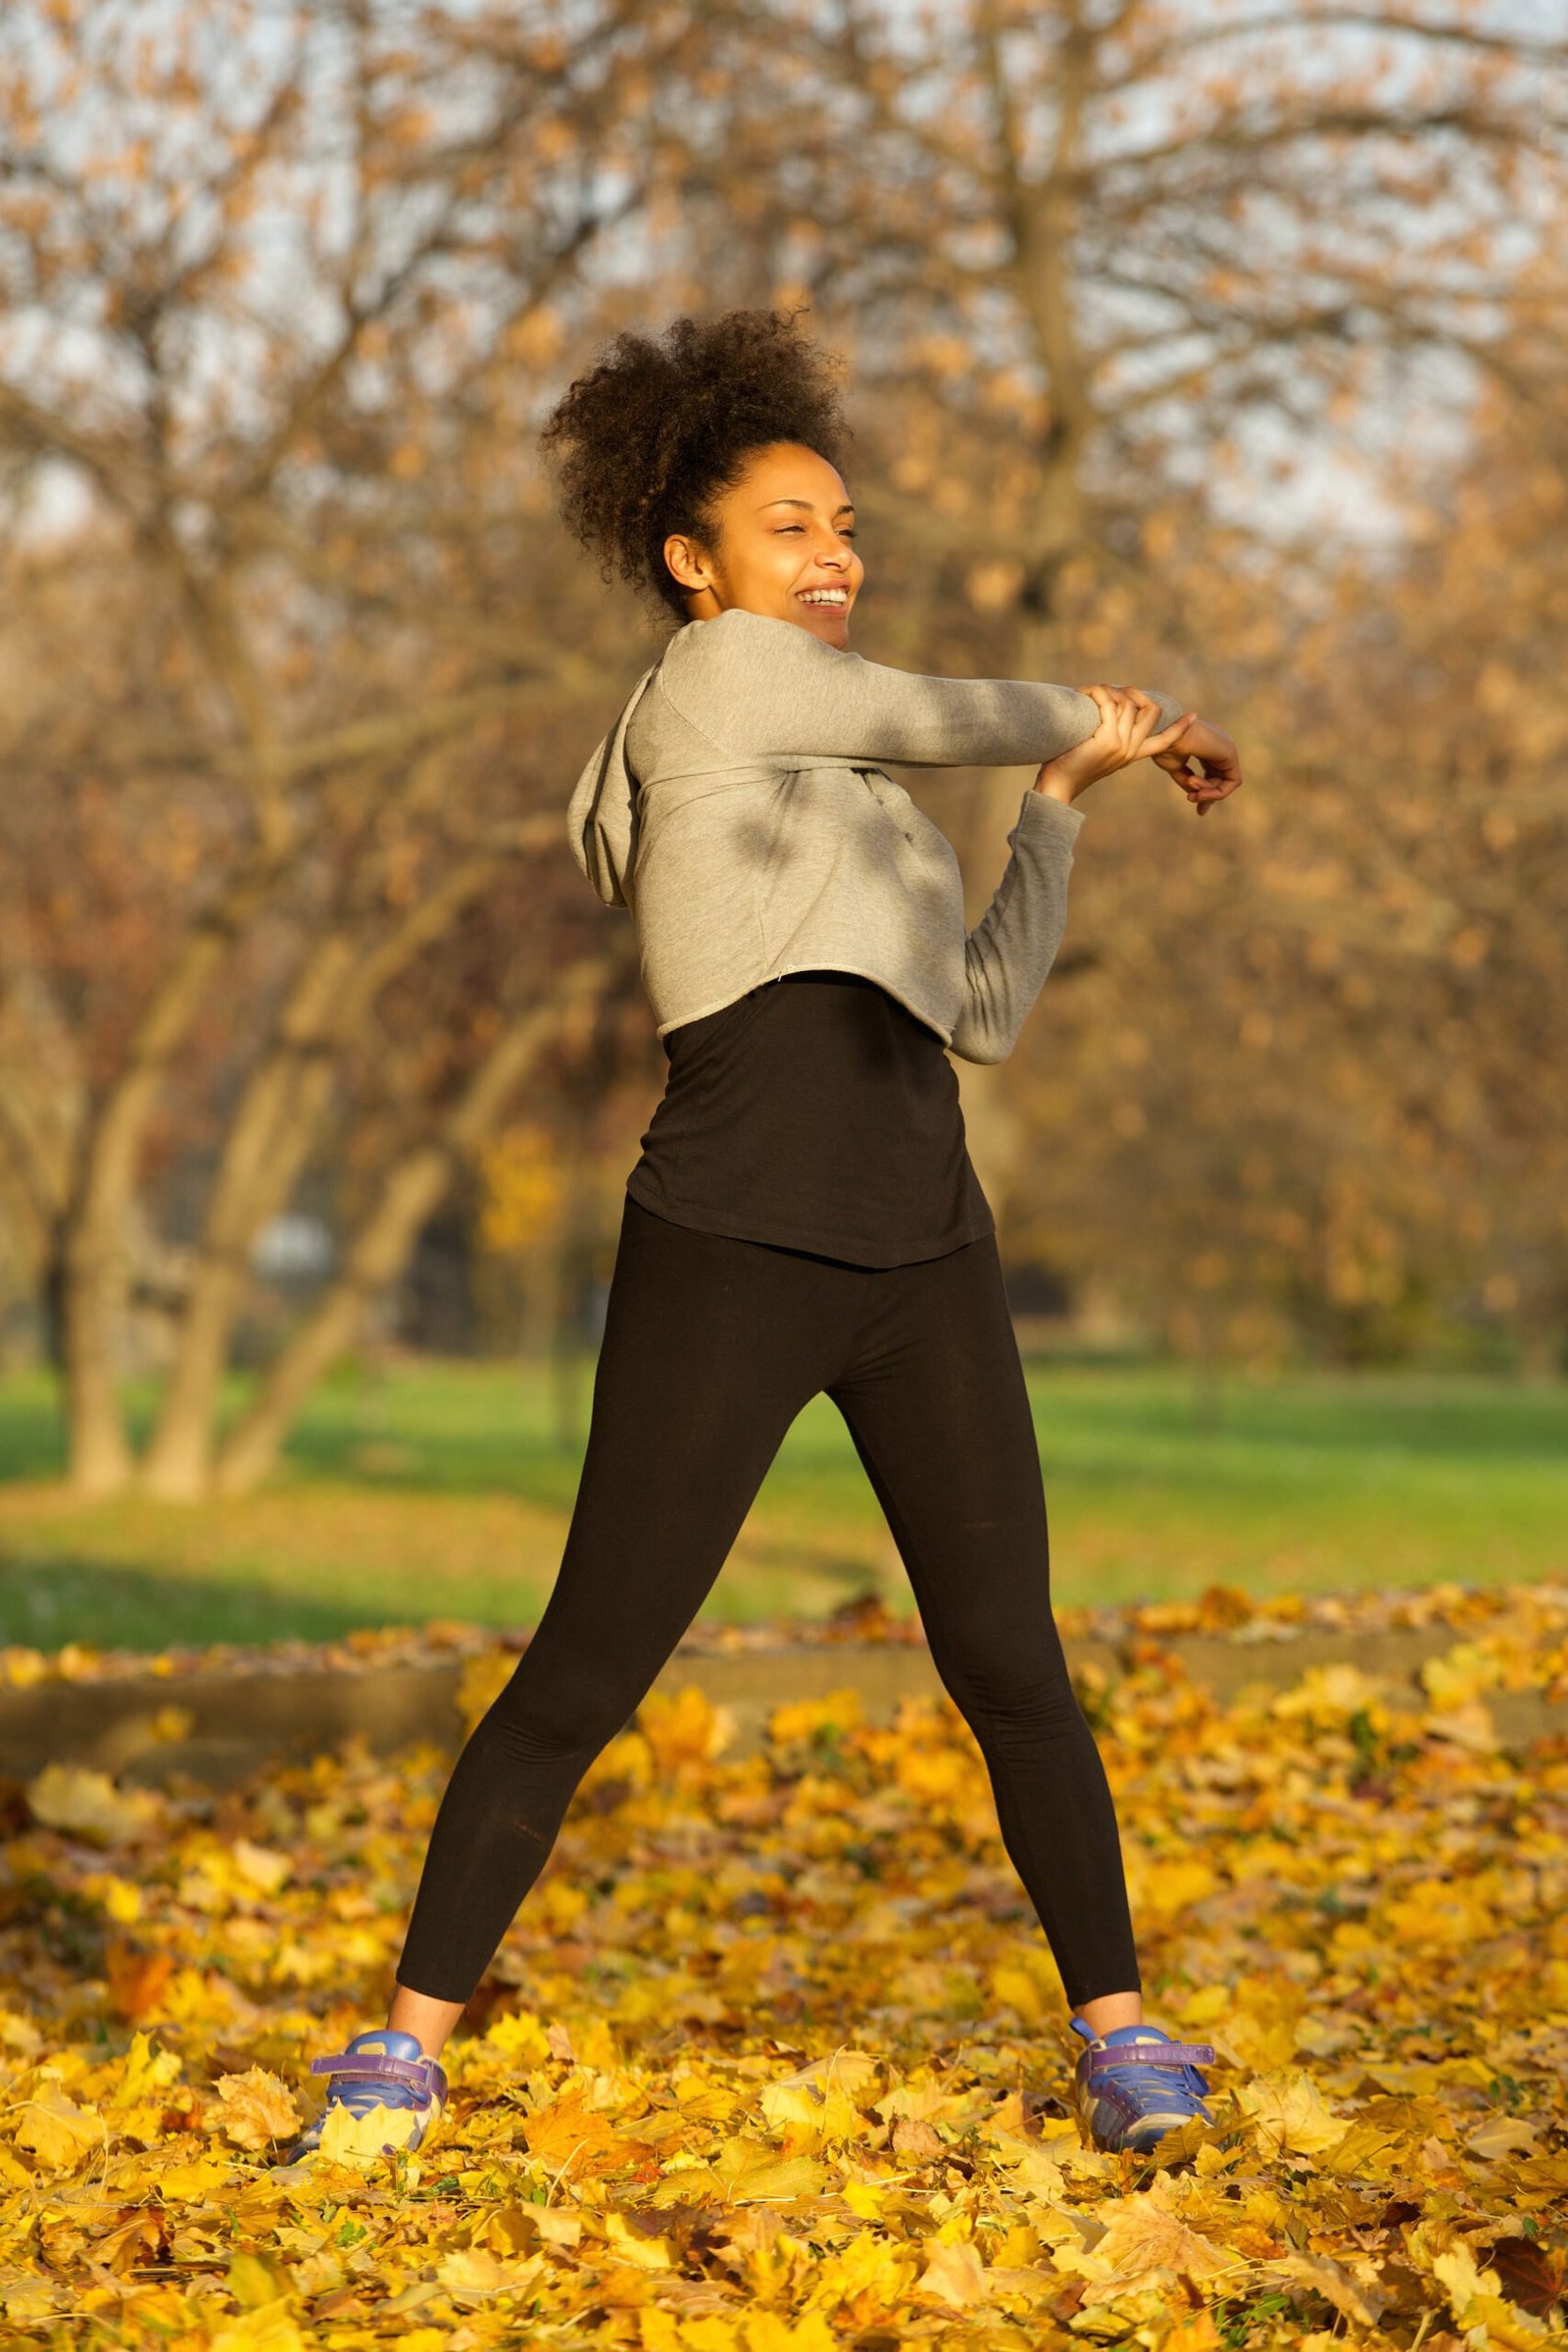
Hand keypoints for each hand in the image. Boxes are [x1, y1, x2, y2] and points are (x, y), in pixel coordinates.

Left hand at [1034, 686, 1197, 807]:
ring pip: (1127, 703)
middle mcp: (1130, 750)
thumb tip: (1107, 708)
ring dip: (1107, 689)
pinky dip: (1097, 692)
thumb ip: (1107, 735)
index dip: (1179, 729)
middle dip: (1131, 692)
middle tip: (1107, 690)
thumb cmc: (1068, 766)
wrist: (1057, 787)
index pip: (1164, 741)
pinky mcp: (1108, 740)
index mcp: (1131, 755)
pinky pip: (1109, 703)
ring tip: (1088, 692)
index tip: (1194, 716)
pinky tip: (1084, 692)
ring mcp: (1121, 745)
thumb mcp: (1095, 750)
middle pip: (1150, 711)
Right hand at [1148, 714, 1241, 816]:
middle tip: (1197, 806)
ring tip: (1191, 791)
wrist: (1162, 733)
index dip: (1207, 794)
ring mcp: (1225, 748)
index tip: (1199, 810)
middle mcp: (1218, 746)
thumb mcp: (1175, 768)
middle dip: (1210, 797)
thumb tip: (1196, 795)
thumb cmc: (1164, 746)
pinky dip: (1217, 792)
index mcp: (1205, 746)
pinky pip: (1231, 782)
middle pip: (1222, 779)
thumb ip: (1188, 781)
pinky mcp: (1230, 753)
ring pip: (1226, 782)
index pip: (1213, 773)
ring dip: (1208, 794)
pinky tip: (1199, 790)